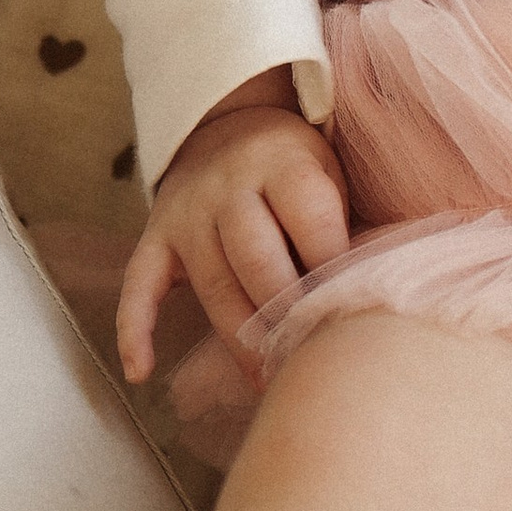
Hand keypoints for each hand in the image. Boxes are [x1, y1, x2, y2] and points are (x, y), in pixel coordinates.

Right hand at [117, 85, 347, 380]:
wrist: (227, 128)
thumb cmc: (297, 169)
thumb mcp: (331, 172)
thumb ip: (345, 221)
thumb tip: (376, 289)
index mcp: (284, 164)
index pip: (310, 223)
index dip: (331, 273)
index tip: (350, 316)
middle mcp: (228, 186)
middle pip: (258, 260)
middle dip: (285, 315)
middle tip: (310, 359)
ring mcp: (187, 213)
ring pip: (213, 284)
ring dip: (239, 339)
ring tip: (267, 382)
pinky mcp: (156, 237)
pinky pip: (139, 285)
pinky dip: (135, 329)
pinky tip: (141, 371)